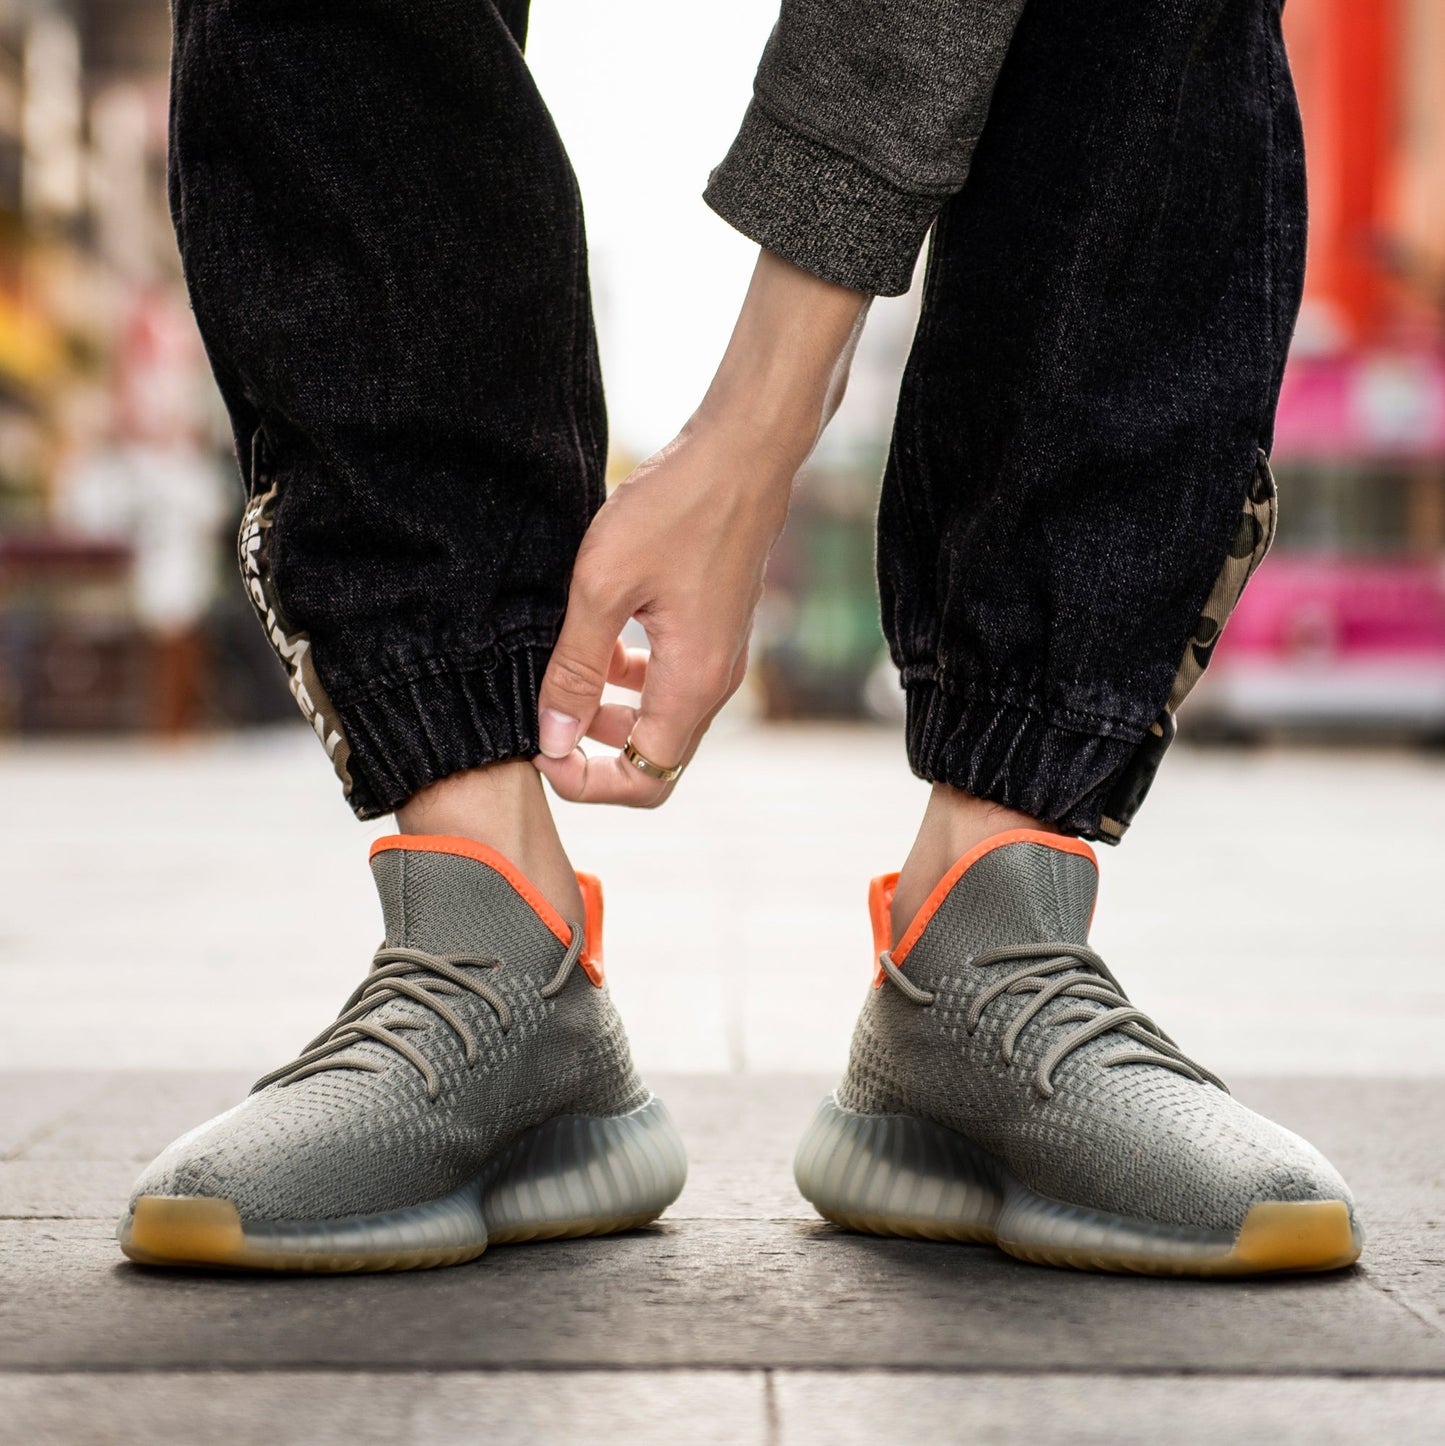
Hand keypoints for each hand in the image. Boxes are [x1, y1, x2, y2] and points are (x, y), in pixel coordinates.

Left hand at [533, 248, 869, 806]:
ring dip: (608, 714)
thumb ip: (575, 668)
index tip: (542, 746)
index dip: (587, 782)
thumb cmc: (675, 509)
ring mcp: (717, 659)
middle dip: (594, 752)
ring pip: (658, 721)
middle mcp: (713, 685)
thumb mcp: (602, 587)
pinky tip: (598, 638)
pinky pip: (667, 683)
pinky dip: (628, 679)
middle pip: (654, 759)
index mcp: (692, 685)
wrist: (740, 455)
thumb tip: (553, 737)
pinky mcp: (712, 633)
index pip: (644, 781)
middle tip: (545, 716)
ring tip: (564, 673)